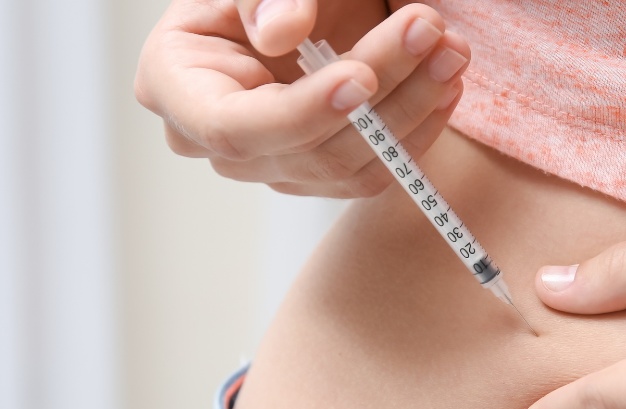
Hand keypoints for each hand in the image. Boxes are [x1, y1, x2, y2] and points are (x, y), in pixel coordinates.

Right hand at [134, 0, 469, 197]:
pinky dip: (418, 127)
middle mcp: (218, 140)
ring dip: (414, 109)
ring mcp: (271, 163)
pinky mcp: (318, 175)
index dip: (301, 112)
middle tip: (433, 33)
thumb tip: (280, 34)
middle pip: (305, 148)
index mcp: (175, 83)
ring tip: (451, 52)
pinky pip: (375, 171)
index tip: (362, 78)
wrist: (300, 3)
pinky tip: (444, 83)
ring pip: (350, 166)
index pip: (233, 127)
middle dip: (382, 93)